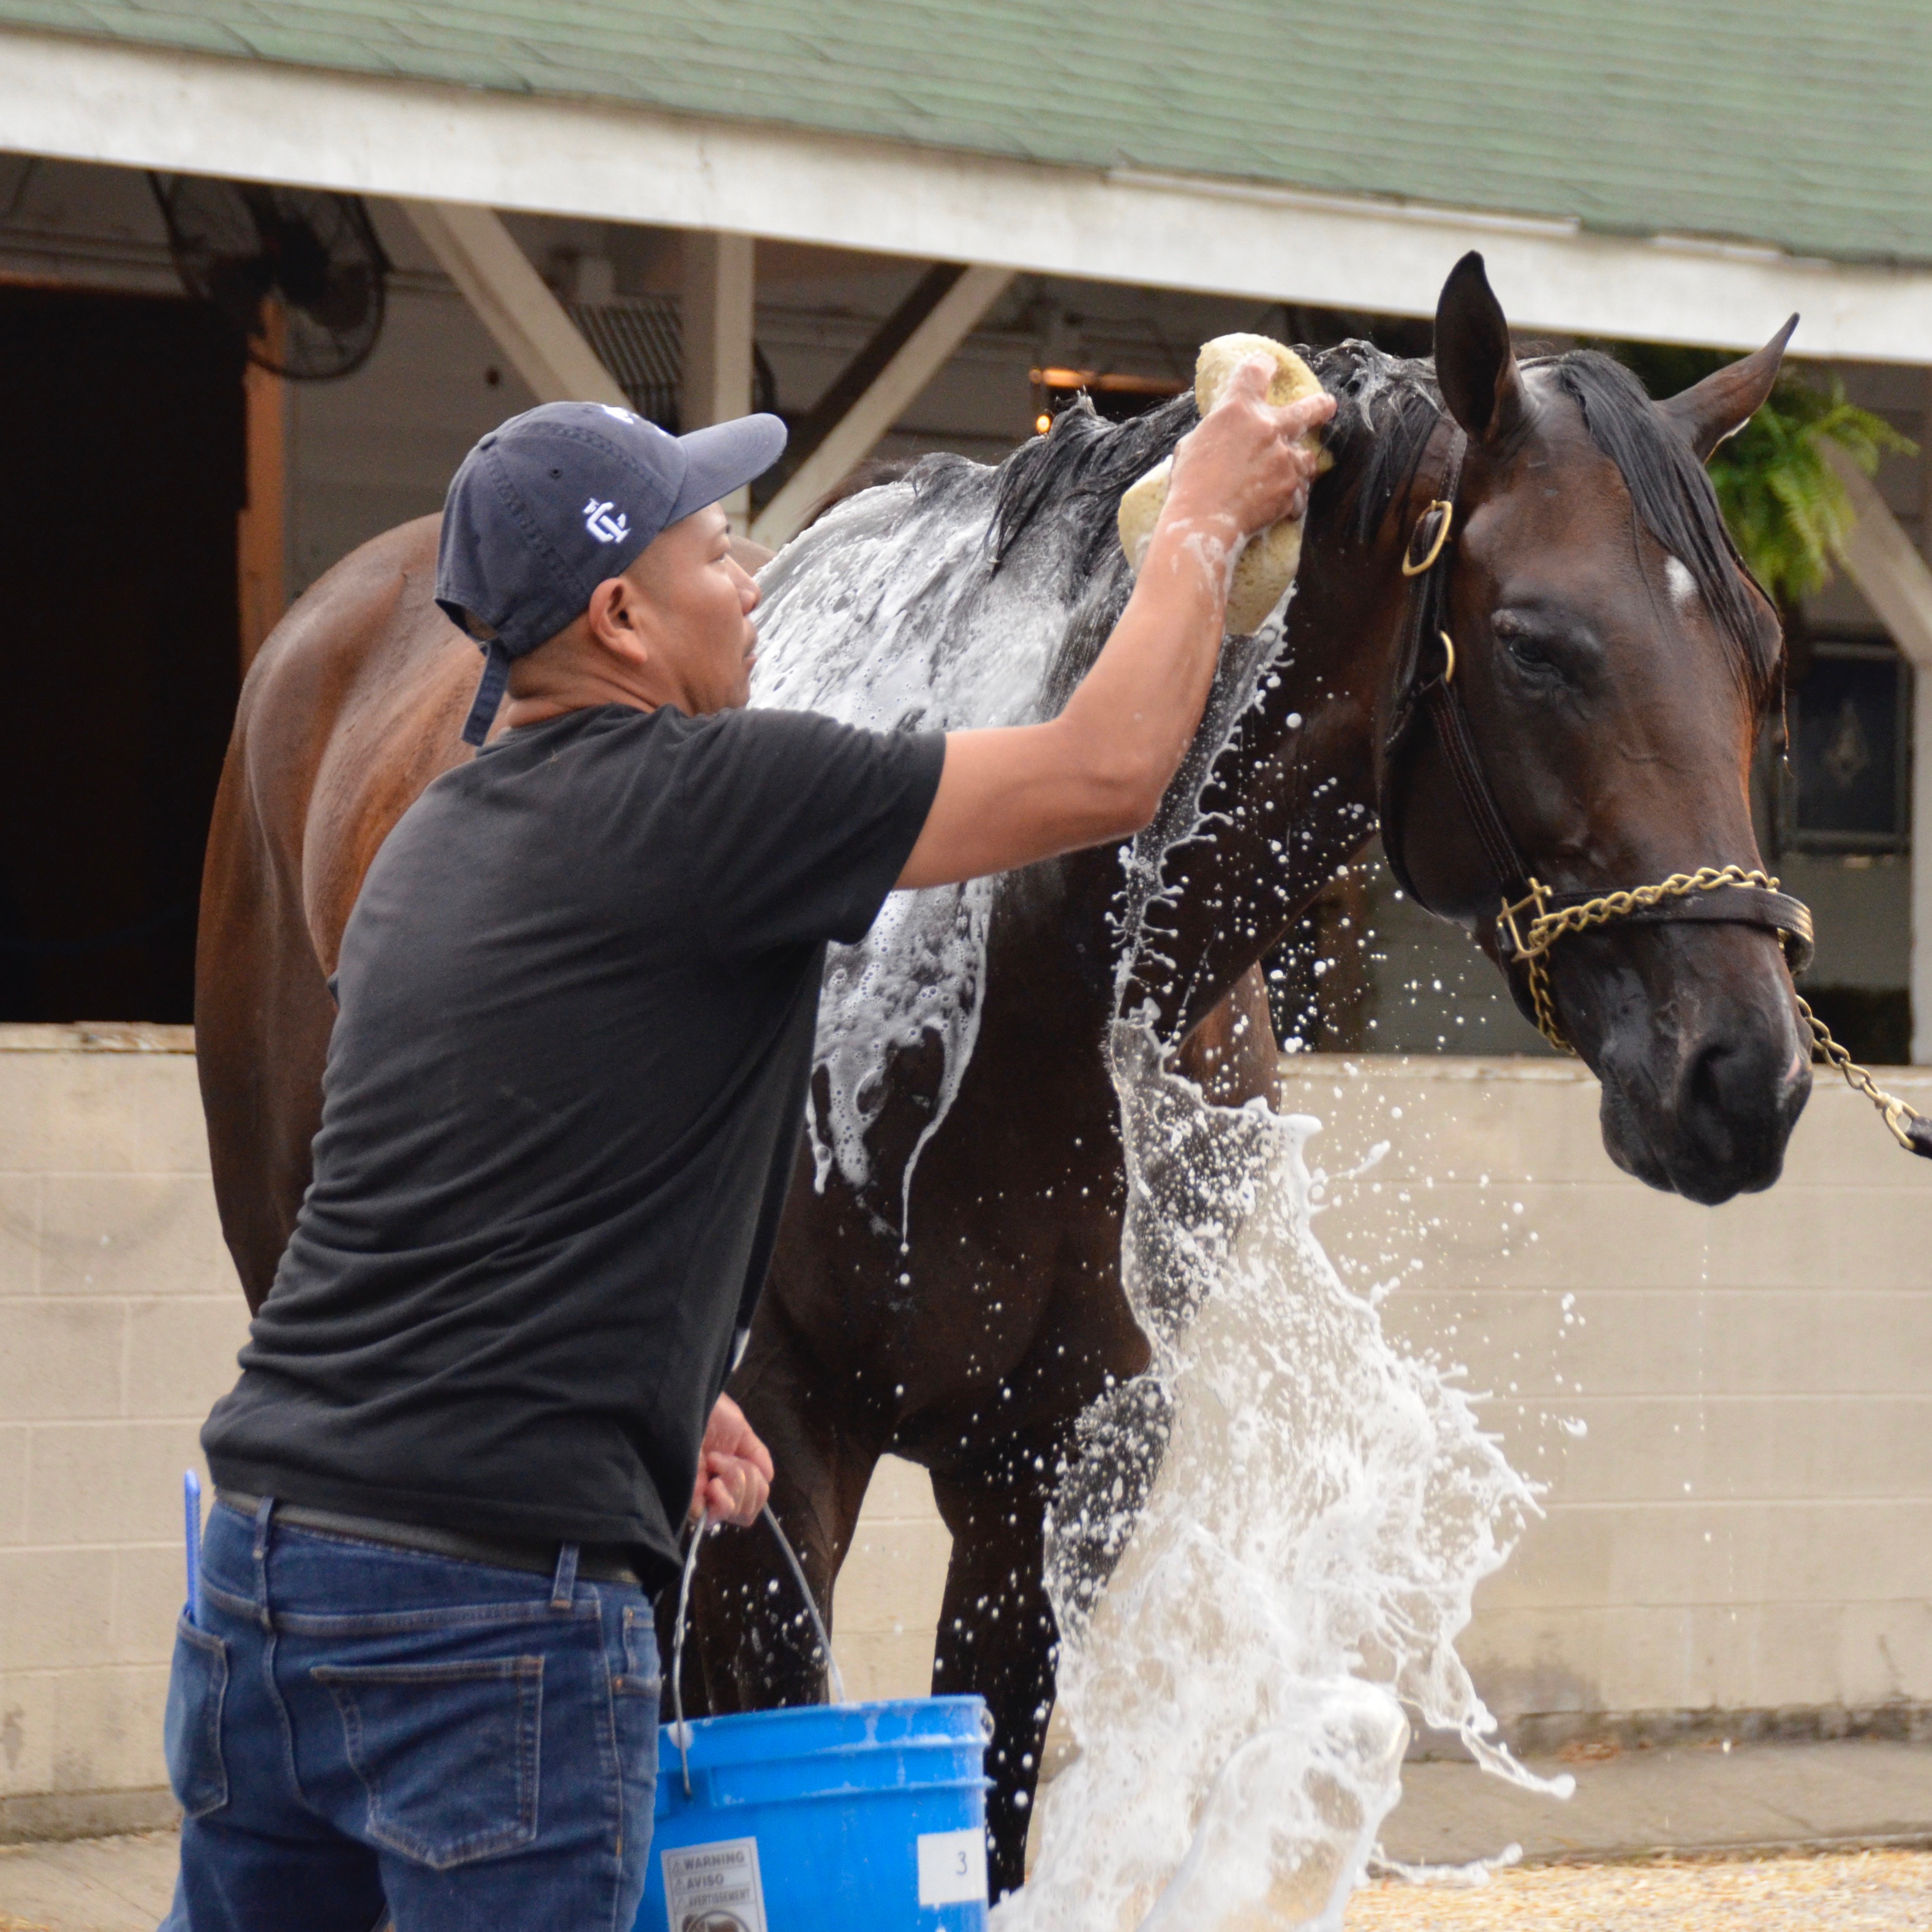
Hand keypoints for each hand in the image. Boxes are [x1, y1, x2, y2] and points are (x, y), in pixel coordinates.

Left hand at [690, 1393, 773, 1528]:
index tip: (738, 1457)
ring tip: (713, 1462)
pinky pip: (714, 1517)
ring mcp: (701, 1496)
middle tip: (721, 1457)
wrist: (683, 1401)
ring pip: (734, 1512)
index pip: (756, 1498)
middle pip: (747, 1510)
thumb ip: (755, 1453)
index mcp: (729, 1473)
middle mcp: (716, 1488)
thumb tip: (768, 1478)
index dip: (756, 1484)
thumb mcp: (739, 1428)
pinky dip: (721, 1500)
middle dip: (746, 1481)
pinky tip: (711, 1481)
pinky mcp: (686, 1501)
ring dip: (734, 1485)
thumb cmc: (707, 1411)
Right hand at [1166, 356, 1335, 539]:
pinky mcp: (1291, 487)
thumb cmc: (1189, 485)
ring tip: (1291, 473)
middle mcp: (1267, 427)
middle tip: (1327, 406)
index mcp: (1238, 409)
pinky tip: (1279, 506)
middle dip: (1320, 406)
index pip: (1256, 371)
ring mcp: (1284, 457)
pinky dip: (1290, 498)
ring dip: (1299, 463)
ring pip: (1306, 457)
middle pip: (1308, 408)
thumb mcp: (1193, 444)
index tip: (1269, 367)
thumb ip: (1217, 432)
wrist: (1202, 522)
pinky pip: (1299, 492)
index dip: (1264, 366)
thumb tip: (1224, 435)